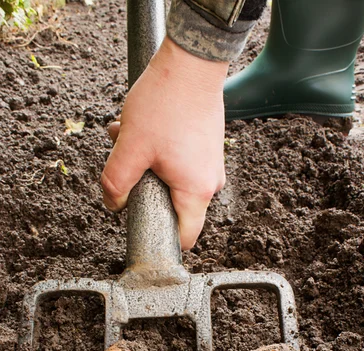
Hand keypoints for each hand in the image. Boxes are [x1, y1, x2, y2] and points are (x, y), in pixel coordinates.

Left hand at [101, 37, 228, 249]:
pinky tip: (146, 128)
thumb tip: (113, 204)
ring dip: (149, 165)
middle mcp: (211, 183)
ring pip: (174, 181)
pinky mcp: (207, 148)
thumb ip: (115, 183)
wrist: (192, 61)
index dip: (162, 238)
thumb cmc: (165, 103)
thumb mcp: (130, 147)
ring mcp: (211, 165)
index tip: (142, 223)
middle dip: (146, 190)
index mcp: (196, 192)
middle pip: (175, 207)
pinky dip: (160, 152)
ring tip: (132, 137)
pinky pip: (182, 163)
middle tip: (129, 162)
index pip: (185, 237)